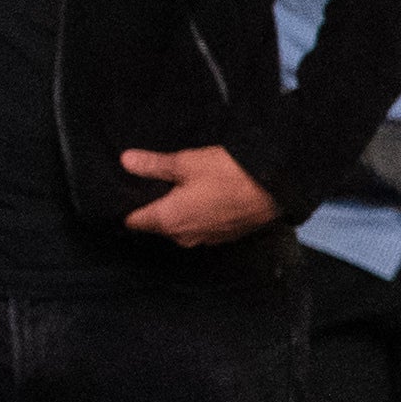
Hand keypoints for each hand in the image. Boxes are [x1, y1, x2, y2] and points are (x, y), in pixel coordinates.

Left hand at [120, 144, 276, 244]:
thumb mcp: (186, 163)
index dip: (129, 205)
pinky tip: (209, 197)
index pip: (133, 221)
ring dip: (179, 212)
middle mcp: (183, 236)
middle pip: (156, 225)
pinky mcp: (223, 238)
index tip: (133, 189)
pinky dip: (200, 216)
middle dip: (156, 206)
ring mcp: (205, 240)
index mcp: (168, 220)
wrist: (274, 190)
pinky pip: (201, 228)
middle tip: (162, 182)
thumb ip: (153, 165)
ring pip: (180, 227)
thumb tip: (126, 161)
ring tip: (186, 188)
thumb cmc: (228, 175)